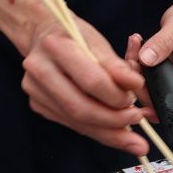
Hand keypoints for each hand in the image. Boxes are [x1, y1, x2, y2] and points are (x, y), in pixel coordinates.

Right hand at [18, 12, 147, 153]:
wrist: (43, 34)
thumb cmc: (73, 35)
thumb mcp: (97, 41)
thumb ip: (116, 65)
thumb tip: (136, 85)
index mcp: (55, 46)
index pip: (90, 81)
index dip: (116, 96)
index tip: (136, 100)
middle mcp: (39, 70)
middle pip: (80, 108)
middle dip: (113, 121)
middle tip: (137, 120)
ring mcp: (35, 90)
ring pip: (75, 121)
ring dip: (107, 133)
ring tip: (131, 138)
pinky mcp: (37, 104)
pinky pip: (70, 123)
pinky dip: (95, 130)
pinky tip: (112, 131)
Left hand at [130, 0, 172, 106]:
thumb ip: (163, 43)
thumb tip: (147, 59)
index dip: (158, 105)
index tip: (138, 93)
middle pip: (159, 95)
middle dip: (140, 81)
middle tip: (132, 58)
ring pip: (149, 84)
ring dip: (136, 68)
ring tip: (135, 45)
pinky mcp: (164, 68)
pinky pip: (147, 72)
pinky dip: (138, 60)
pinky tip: (136, 44)